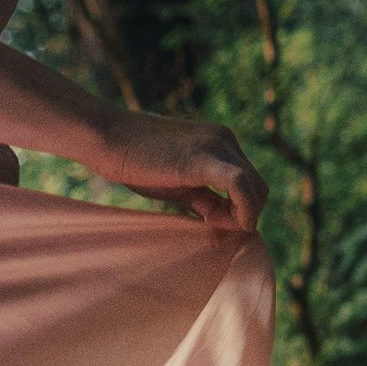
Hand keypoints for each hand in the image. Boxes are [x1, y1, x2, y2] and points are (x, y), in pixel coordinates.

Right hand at [89, 109, 267, 230]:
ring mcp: (217, 146)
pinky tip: (218, 222)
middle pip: (258, 187)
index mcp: (221, 142)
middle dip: (244, 214)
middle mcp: (225, 140)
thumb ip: (203, 197)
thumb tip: (220, 219)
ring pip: (255, 188)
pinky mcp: (203, 159)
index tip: (212, 223)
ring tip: (209, 222)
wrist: (108, 138)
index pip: (249, 182)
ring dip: (241, 215)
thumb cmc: (135, 160)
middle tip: (213, 227)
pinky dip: (240, 210)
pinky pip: (239, 186)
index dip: (239, 210)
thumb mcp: (177, 182)